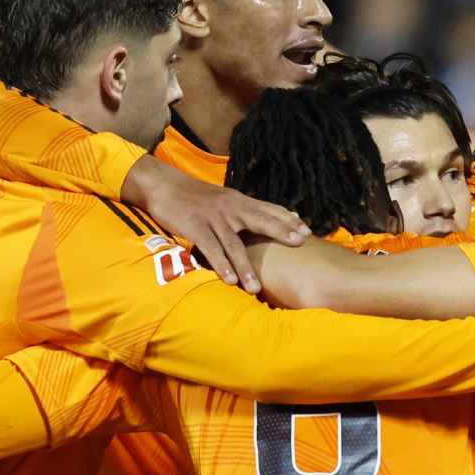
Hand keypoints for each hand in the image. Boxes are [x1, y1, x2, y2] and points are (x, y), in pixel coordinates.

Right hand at [121, 155, 307, 292]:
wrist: (166, 187)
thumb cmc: (199, 198)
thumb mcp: (227, 200)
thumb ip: (249, 210)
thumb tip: (278, 219)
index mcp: (240, 202)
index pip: (270, 209)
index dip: (288, 220)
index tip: (308, 233)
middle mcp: (231, 208)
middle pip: (260, 221)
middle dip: (281, 232)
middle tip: (300, 244)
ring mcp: (213, 218)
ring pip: (234, 245)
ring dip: (245, 267)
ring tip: (256, 288)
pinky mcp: (195, 227)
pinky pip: (210, 249)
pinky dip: (220, 265)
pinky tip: (229, 280)